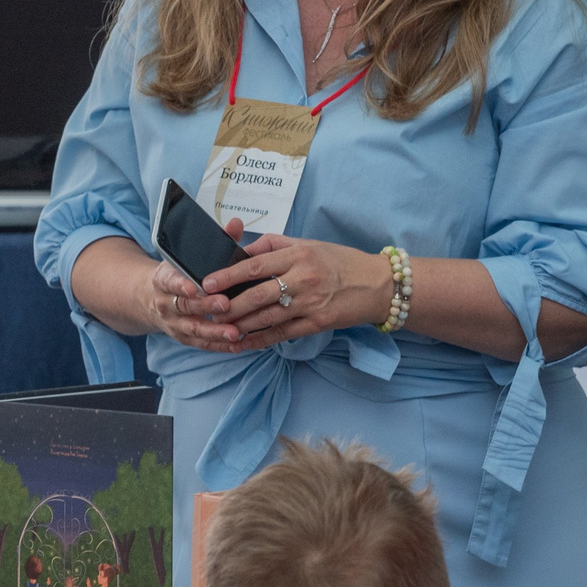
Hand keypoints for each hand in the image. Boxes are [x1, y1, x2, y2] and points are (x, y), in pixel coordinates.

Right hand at [146, 224, 246, 352]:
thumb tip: (236, 224)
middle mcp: (165, 302)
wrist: (148, 300)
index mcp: (164, 279)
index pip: (169, 281)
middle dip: (204, 306)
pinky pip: (200, 343)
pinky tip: (237, 344)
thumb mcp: (185, 257)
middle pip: (184, 306)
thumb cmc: (176, 275)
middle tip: (225, 304)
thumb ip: (214, 241)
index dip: (180, 284)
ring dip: (214, 332)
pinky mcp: (182, 337)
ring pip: (193, 329)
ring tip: (234, 332)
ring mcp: (173, 323)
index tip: (193, 286)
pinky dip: (218, 345)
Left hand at [204, 233, 393, 349]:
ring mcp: (310, 303)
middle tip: (209, 311)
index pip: (254, 265)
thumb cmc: (340, 261)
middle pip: (256, 294)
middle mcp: (303, 278)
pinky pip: (282, 333)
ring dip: (240, 325)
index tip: (208, 282)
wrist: (378, 284)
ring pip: (266, 317)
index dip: (228, 275)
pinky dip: (261, 339)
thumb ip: (273, 245)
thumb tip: (241, 253)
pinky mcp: (317, 323)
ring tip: (221, 328)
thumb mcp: (308, 244)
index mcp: (298, 254)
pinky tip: (245, 343)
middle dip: (229, 305)